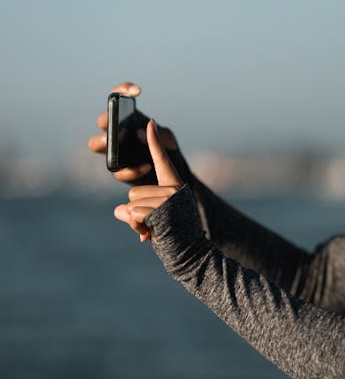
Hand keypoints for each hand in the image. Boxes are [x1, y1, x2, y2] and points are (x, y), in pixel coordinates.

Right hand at [88, 82, 178, 182]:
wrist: (170, 174)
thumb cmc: (166, 149)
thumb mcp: (167, 138)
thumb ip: (158, 134)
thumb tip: (139, 134)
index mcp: (128, 119)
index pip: (118, 98)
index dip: (123, 90)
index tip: (138, 92)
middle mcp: (117, 132)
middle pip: (102, 121)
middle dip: (107, 120)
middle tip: (116, 124)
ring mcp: (114, 150)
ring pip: (95, 144)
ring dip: (102, 142)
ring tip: (114, 144)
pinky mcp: (119, 170)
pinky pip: (116, 170)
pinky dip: (130, 170)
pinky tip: (146, 167)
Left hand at [113, 120, 184, 241]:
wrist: (193, 255)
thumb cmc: (174, 238)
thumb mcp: (153, 220)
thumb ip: (136, 211)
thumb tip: (118, 210)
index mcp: (174, 186)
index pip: (162, 161)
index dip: (154, 142)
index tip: (151, 123)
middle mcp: (174, 188)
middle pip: (133, 192)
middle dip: (136, 212)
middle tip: (154, 225)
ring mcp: (169, 198)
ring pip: (131, 204)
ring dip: (137, 221)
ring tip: (155, 230)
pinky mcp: (162, 209)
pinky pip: (133, 214)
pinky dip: (137, 227)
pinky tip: (151, 235)